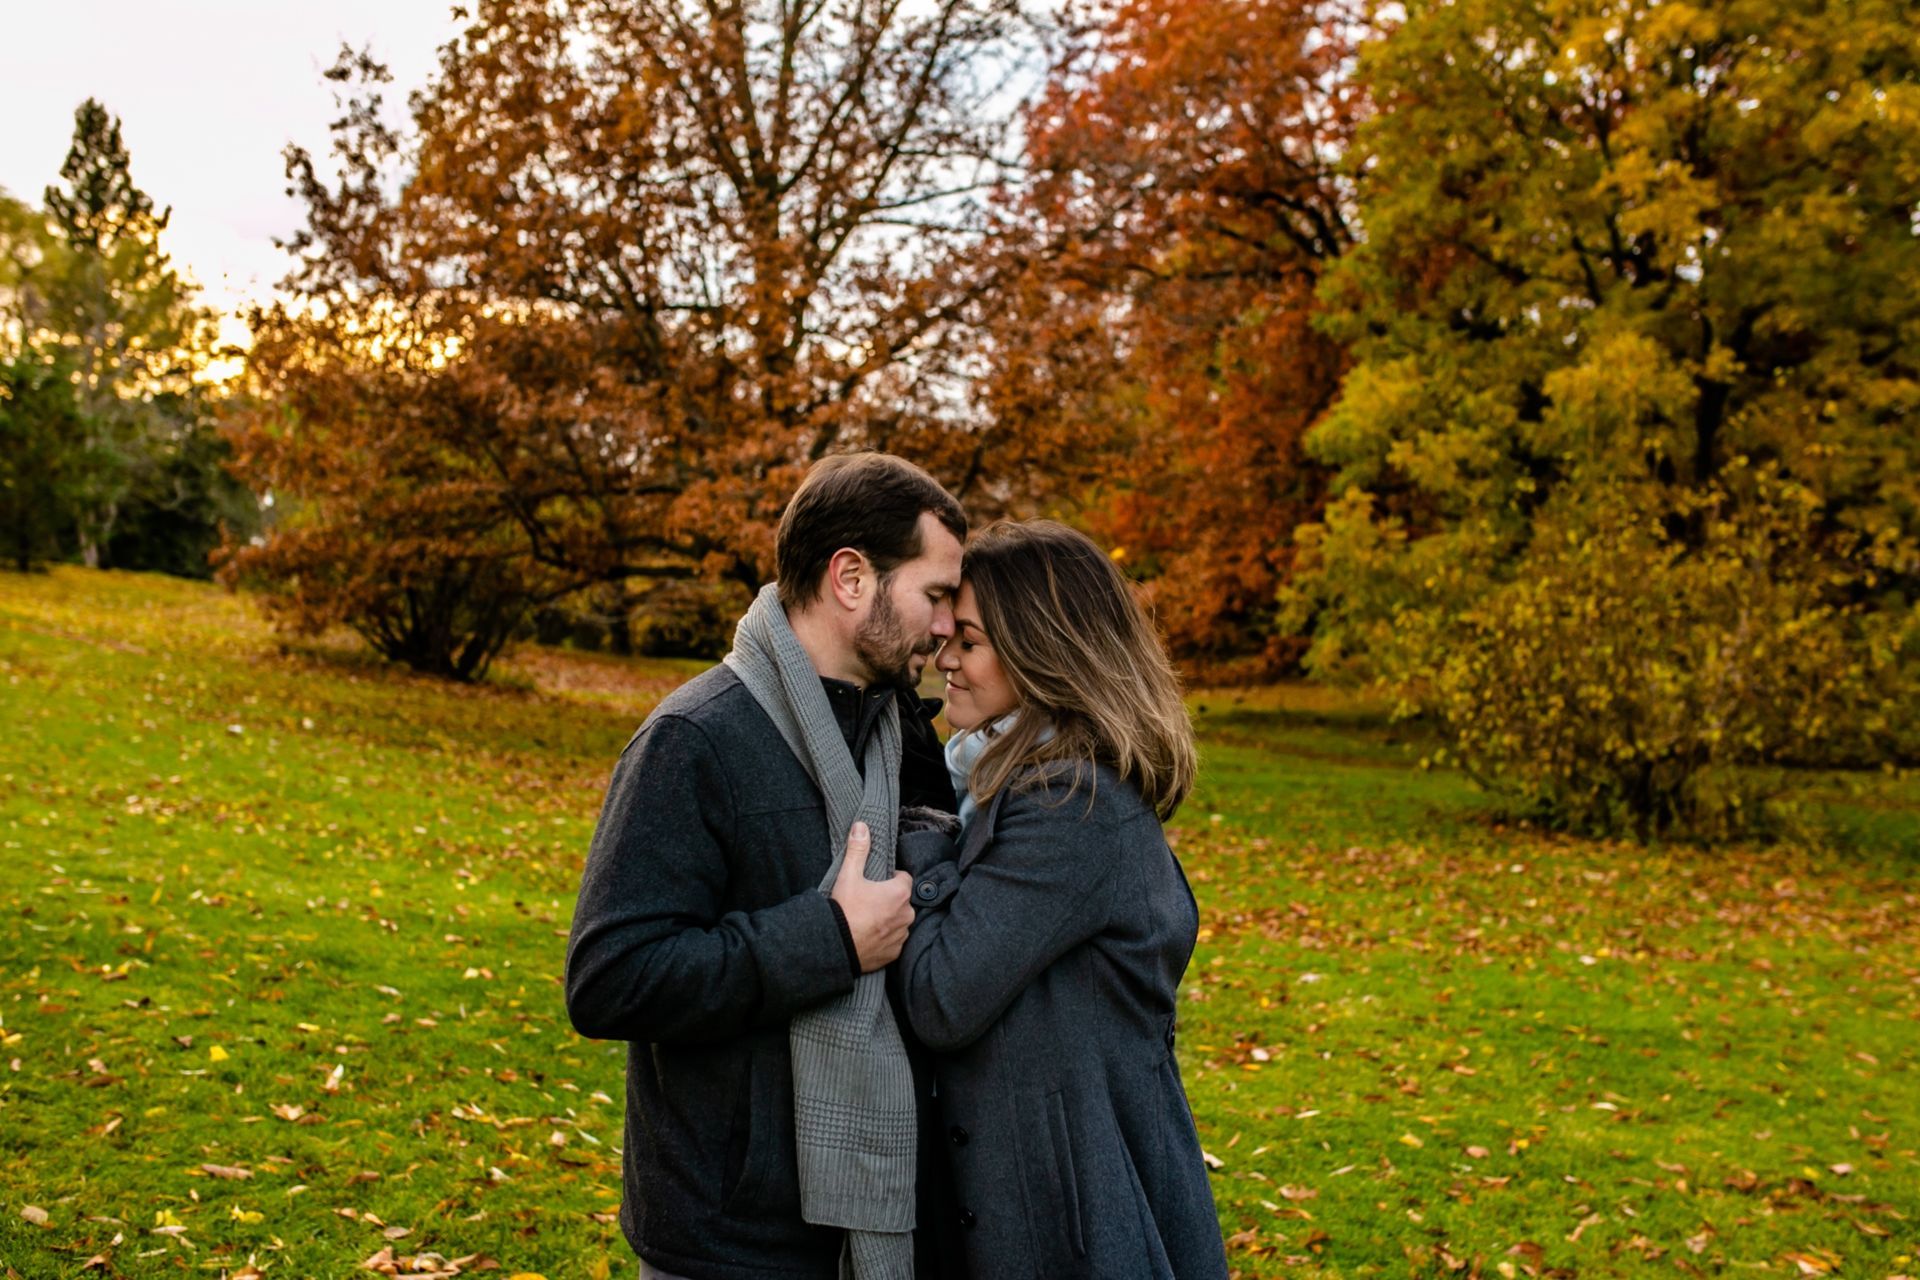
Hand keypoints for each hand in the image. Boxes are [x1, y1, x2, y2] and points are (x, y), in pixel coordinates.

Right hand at [830, 821, 912, 972]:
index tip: (876, 882)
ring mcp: (902, 935)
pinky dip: (885, 937)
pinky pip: (894, 940)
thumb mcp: (848, 876)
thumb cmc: (844, 910)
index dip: (891, 879)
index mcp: (900, 893)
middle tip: (868, 901)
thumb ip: (858, 850)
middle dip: (890, 900)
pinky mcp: (895, 952)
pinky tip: (869, 935)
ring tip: (867, 919)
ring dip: (889, 919)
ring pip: (899, 921)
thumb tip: (862, 826)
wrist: (835, 946)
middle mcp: (907, 915)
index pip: (904, 879)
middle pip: (902, 900)